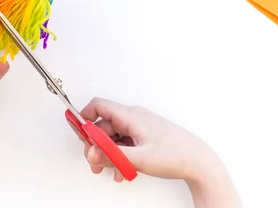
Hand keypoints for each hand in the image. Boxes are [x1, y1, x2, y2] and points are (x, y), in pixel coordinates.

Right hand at [79, 98, 222, 183]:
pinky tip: (121, 170)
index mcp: (131, 116)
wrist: (200, 162)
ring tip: (109, 170)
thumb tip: (92, 153)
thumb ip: (112, 156)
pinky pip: (123, 143)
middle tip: (94, 162)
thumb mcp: (139, 159)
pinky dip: (118, 155)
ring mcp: (139, 127)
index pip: (98, 106)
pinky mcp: (144, 136)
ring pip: (113, 137)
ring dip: (107, 153)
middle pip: (103, 126)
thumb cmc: (176, 155)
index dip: (84, 118)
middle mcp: (133, 118)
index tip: (78, 133)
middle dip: (95, 145)